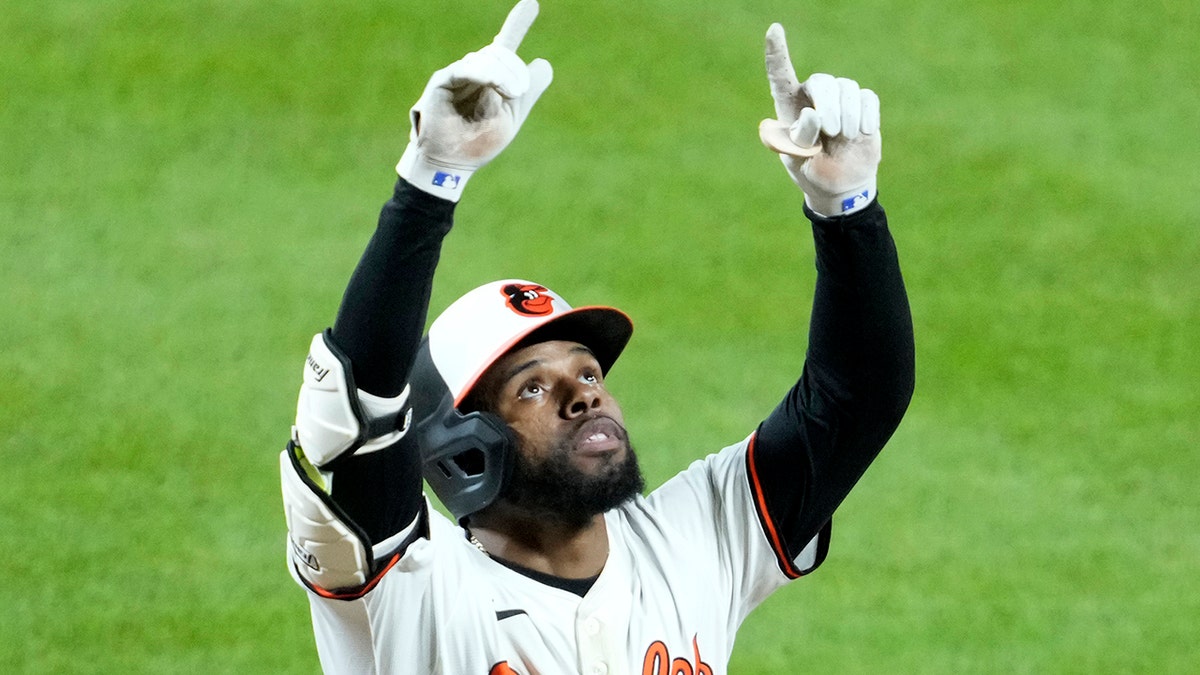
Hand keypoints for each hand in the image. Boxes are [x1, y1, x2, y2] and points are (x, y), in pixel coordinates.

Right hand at [396, 0, 552, 201]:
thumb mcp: (513, 115)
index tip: (532, 3)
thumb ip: (529, 90)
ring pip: (485, 58)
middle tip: (519, 92)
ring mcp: (457, 75)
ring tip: (511, 94)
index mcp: (492, 78)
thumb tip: (543, 62)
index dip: (518, 22)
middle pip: (500, 52)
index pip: (505, 44)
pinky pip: (465, 69)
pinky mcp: (441, 83)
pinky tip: (493, 83)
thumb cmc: (480, 143)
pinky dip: (483, 74)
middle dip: (514, 69)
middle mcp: (474, 72)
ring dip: (503, 74)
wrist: (454, 166)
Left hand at [761, 23, 880, 215]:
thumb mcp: (798, 160)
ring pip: (847, 88)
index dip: (777, 52)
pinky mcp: (862, 104)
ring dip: (848, 115)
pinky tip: (861, 133)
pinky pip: (867, 97)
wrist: (840, 184)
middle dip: (829, 104)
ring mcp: (839, 98)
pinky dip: (866, 115)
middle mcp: (813, 96)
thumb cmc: (812, 169)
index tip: (774, 30)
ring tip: (845, 138)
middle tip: (831, 130)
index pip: (780, 75)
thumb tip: (813, 113)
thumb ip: (801, 138)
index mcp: (788, 107)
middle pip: (822, 81)